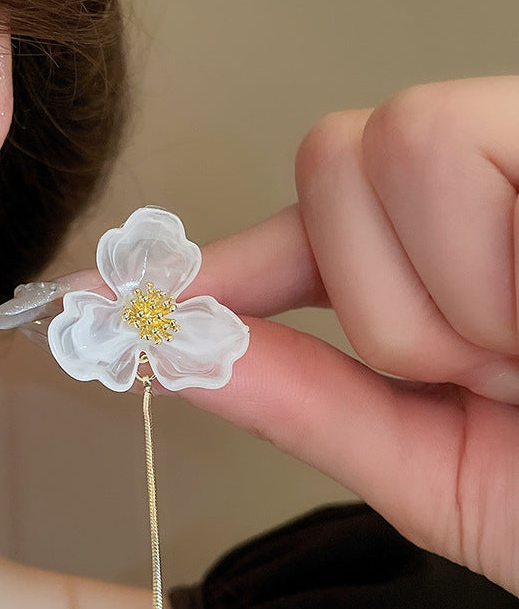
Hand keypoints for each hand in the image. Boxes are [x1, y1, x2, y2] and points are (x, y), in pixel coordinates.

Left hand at [179, 77, 518, 595]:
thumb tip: (173, 352)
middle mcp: (496, 191)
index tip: (127, 296)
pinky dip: (484, 262)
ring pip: (388, 142)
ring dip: (439, 291)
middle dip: (380, 293)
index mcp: (452, 269)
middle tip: (480, 368)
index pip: (306, 230)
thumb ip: (302, 402)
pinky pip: (457, 144)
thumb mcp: (432, 466)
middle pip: (338, 154)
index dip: (220, 263)